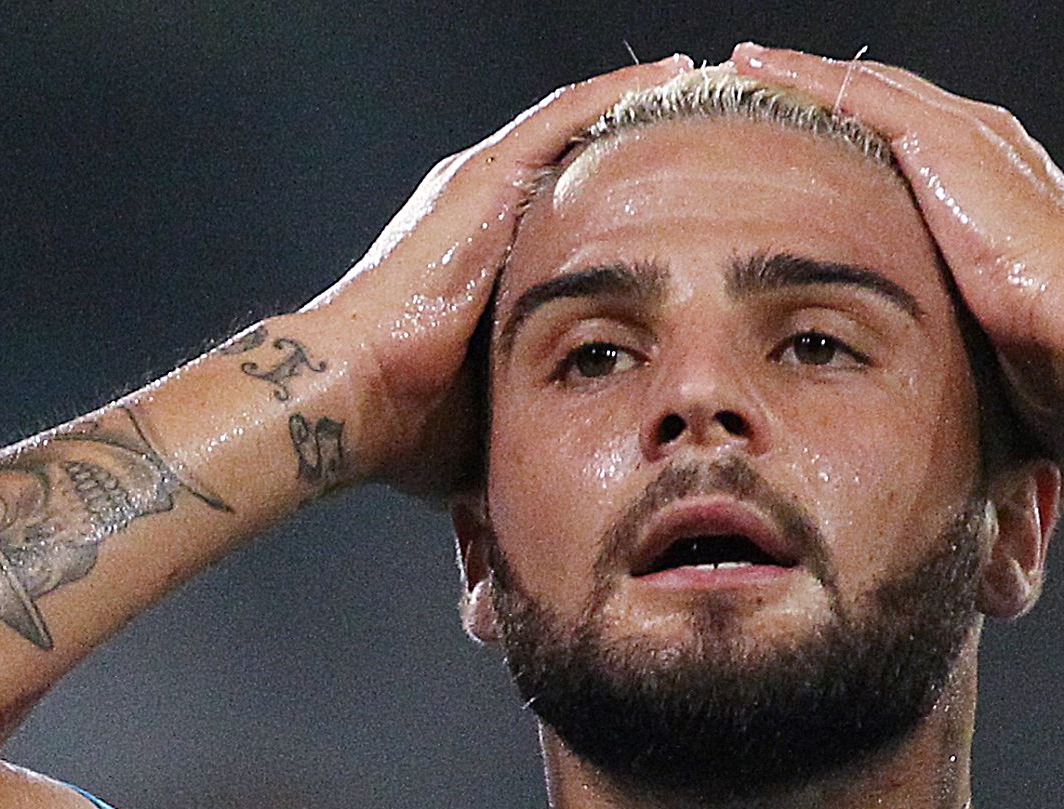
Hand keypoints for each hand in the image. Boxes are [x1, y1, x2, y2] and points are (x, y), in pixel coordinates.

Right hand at [298, 57, 696, 496]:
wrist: (354, 398)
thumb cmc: (408, 425)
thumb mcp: (495, 414)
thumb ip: (533, 419)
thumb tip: (566, 478)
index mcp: (483, 262)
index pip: (569, 216)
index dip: (624, 202)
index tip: (680, 199)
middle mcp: (481, 212)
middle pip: (578, 158)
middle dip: (642, 140)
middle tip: (709, 125)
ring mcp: (481, 189)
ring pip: (579, 122)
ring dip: (641, 101)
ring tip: (704, 81)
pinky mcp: (486, 178)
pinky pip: (568, 117)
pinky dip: (622, 92)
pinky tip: (675, 76)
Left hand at [727, 45, 1063, 469]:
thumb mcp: (1018, 391)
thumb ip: (995, 422)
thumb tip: (1009, 527)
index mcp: (1007, 205)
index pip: (929, 166)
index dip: (877, 161)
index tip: (829, 169)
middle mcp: (989, 155)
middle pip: (894, 114)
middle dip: (834, 105)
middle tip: (770, 95)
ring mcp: (967, 141)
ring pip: (867, 92)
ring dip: (805, 79)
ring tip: (745, 68)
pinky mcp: (942, 141)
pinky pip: (855, 93)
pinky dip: (802, 76)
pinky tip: (752, 66)